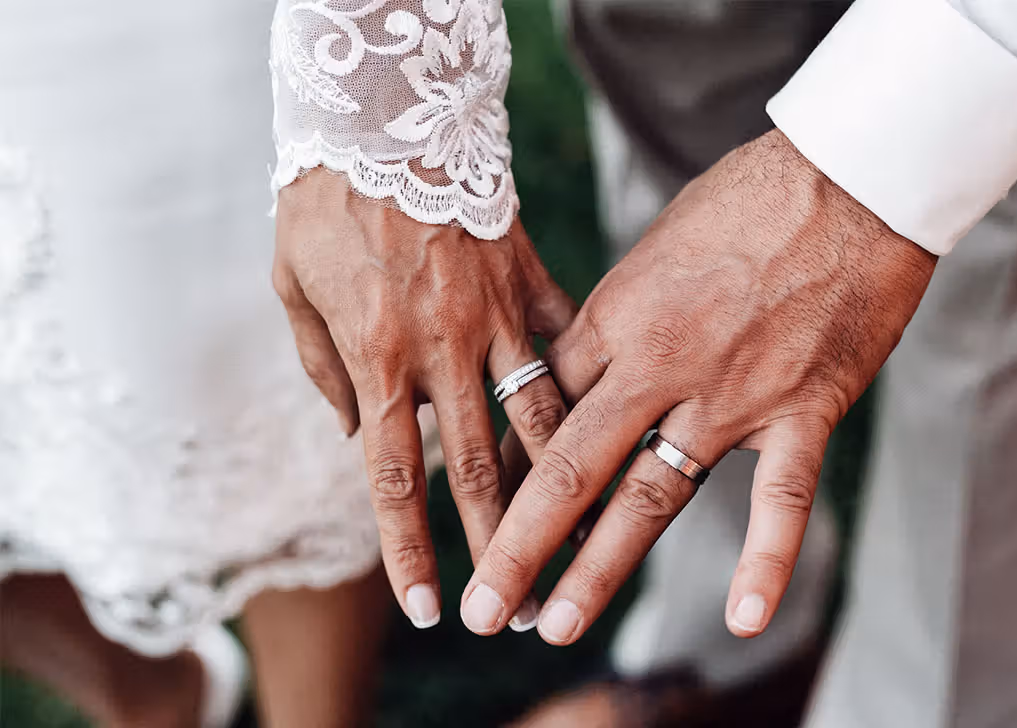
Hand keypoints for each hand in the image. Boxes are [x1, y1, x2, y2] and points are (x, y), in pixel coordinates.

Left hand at [272, 169, 575, 627]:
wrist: (382, 117)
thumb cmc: (325, 205)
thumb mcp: (295, 290)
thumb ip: (327, 371)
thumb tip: (358, 436)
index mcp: (379, 356)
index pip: (394, 476)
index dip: (411, 548)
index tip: (431, 608)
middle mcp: (446, 348)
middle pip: (480, 466)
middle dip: (501, 545)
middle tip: (517, 605)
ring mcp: (497, 314)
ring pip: (541, 416)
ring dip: (561, 487)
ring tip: (583, 540)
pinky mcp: (530, 278)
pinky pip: (568, 340)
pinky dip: (588, 385)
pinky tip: (614, 427)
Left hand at [462, 130, 935, 642]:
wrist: (851, 174)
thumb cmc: (749, 198)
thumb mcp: (656, 245)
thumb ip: (621, 314)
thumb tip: (588, 362)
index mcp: (617, 316)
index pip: (543, 411)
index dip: (508, 470)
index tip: (482, 514)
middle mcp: (660, 363)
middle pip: (572, 466)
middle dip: (519, 544)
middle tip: (484, 608)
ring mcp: (732, 393)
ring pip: (653, 495)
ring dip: (599, 568)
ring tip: (555, 625)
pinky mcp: (803, 408)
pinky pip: (781, 498)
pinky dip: (764, 562)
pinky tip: (743, 618)